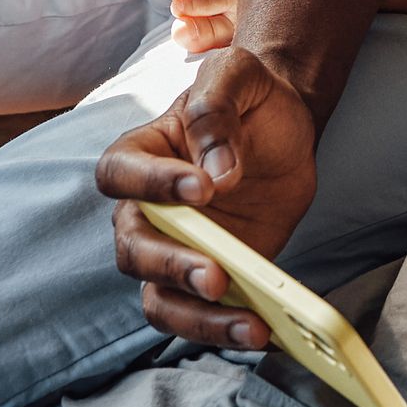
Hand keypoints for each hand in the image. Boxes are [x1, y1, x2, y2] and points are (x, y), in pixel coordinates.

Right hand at [96, 46, 320, 348]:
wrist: (285, 124)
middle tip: (215, 274)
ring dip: (199, 318)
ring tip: (249, 324)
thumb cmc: (249, 95)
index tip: (202, 187)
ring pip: (161, 299)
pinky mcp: (209, 278)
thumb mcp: (237, 74)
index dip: (152, 185)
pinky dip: (228, 330)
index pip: (121, 174)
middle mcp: (146, 210)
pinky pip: (202, 316)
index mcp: (141, 153)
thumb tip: (218, 172)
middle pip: (133, 250)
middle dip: (171, 267)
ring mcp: (175, 250)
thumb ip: (217, 109)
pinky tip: (266, 332)